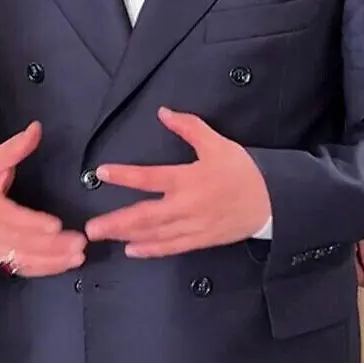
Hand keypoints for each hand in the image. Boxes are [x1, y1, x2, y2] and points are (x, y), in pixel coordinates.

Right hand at [0, 122, 86, 277]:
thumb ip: (16, 147)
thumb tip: (36, 128)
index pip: (9, 217)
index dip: (32, 223)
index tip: (56, 225)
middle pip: (19, 242)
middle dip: (50, 246)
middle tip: (78, 242)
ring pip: (23, 259)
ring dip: (52, 261)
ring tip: (78, 256)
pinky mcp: (2, 258)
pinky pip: (23, 268)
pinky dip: (45, 269)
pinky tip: (66, 264)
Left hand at [86, 108, 271, 258]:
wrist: (271, 202)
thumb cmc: (242, 172)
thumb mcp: (217, 143)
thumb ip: (189, 127)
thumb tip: (163, 112)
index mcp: (188, 179)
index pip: (149, 178)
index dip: (124, 175)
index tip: (102, 173)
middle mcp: (186, 206)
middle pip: (145, 216)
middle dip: (116, 222)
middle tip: (92, 228)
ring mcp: (192, 227)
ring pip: (154, 234)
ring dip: (126, 236)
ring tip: (104, 236)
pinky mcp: (199, 240)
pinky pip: (171, 248)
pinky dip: (150, 250)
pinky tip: (132, 250)